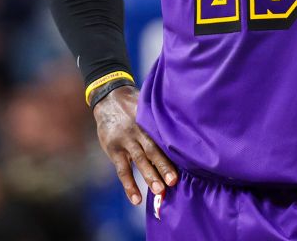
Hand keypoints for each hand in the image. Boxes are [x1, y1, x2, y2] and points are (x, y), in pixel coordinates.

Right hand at [93, 85, 178, 204]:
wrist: (108, 97)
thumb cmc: (136, 105)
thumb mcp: (149, 106)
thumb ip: (162, 120)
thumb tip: (188, 133)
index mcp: (150, 120)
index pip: (164, 136)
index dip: (174, 150)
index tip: (187, 163)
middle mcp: (139, 130)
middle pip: (153, 149)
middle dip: (164, 166)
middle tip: (174, 181)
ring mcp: (125, 140)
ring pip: (139, 160)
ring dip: (149, 176)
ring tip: (159, 191)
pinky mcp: (114, 149)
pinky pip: (122, 170)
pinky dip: (129, 185)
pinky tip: (136, 200)